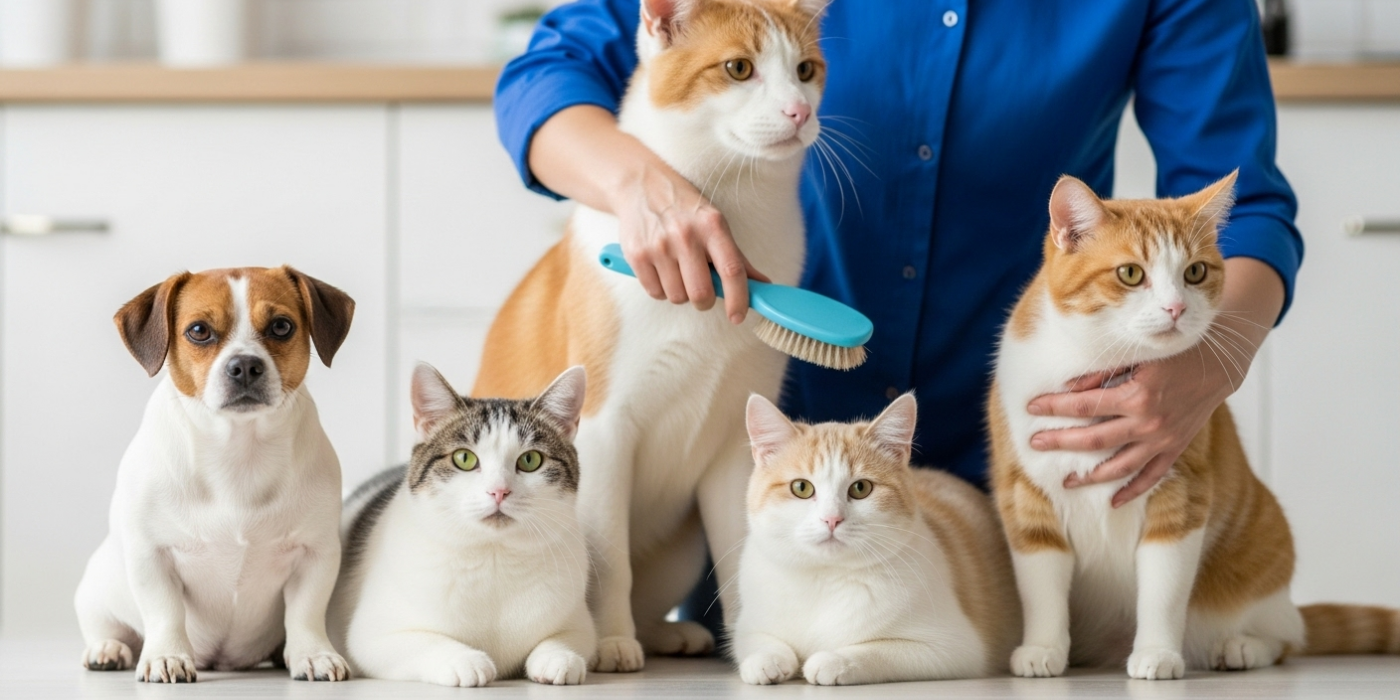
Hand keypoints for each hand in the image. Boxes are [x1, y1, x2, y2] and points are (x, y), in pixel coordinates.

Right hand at [527, 105, 766, 324]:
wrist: (641, 185)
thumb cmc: (685, 209)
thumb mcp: (715, 223)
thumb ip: (737, 257)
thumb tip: (763, 285)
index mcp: (712, 225)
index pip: (732, 270)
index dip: (739, 299)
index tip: (738, 316)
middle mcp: (685, 234)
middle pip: (701, 293)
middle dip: (705, 302)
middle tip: (703, 294)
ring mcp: (659, 245)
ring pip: (677, 297)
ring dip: (681, 294)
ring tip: (678, 273)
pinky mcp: (636, 255)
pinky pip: (655, 293)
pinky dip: (661, 290)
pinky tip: (661, 270)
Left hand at [1026, 354, 1230, 507]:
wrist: (1219, 365)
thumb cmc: (1175, 353)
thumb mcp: (1137, 355)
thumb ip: (1102, 373)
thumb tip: (1068, 388)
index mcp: (1137, 395)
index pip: (1085, 404)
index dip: (1055, 406)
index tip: (1031, 406)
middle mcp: (1149, 423)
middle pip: (1094, 439)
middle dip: (1061, 442)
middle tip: (1035, 444)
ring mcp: (1163, 440)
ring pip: (1120, 466)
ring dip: (1091, 476)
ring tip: (1066, 481)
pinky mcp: (1175, 448)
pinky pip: (1152, 477)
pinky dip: (1133, 491)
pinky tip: (1113, 501)